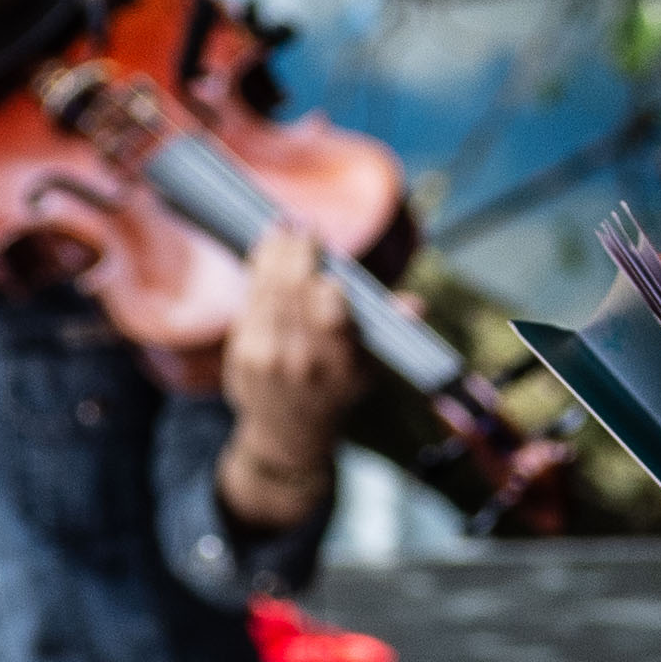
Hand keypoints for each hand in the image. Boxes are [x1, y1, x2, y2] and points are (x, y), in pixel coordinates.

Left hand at [216, 228, 361, 526]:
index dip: (326, 281)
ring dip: (274, 256)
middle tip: (304, 228)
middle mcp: (302, 361)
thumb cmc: (337, 389)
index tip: (327, 256)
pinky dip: (257, 273)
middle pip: (296, 292)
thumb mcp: (370, 367)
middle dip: (298, 254)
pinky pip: (251, 302)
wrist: (289, 433)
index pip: (331, 313)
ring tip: (282, 230)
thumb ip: (390, 330)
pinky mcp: (243, 353)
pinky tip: (265, 253)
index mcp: (340, 363)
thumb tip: (418, 304)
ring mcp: (268, 357)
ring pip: (270, 292)